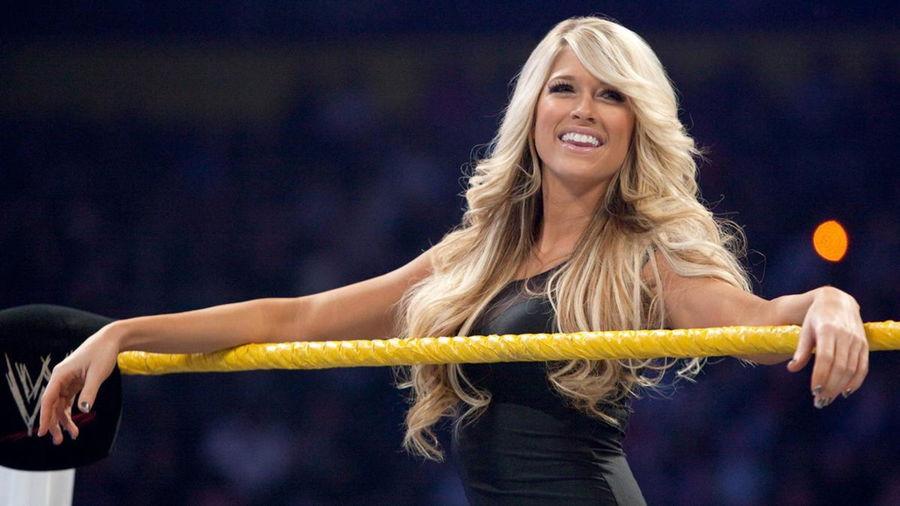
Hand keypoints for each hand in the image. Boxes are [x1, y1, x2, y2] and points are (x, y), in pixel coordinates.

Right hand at [37, 323, 121, 443]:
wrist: (110, 340)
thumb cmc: (102, 354)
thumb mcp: (97, 374)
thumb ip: (89, 391)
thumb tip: (84, 409)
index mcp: (60, 375)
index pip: (48, 399)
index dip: (44, 416)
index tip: (42, 432)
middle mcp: (60, 378)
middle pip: (52, 405)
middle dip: (54, 423)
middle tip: (58, 441)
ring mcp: (67, 381)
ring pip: (60, 405)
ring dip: (64, 421)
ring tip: (73, 436)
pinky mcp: (75, 383)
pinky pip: (68, 401)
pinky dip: (71, 413)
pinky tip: (74, 424)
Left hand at [786, 286, 867, 407]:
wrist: (837, 302)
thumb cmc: (815, 318)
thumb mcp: (804, 330)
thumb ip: (800, 350)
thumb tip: (792, 369)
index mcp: (827, 330)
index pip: (826, 357)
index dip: (821, 375)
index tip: (814, 390)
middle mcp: (845, 335)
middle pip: (840, 366)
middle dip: (830, 386)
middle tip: (819, 400)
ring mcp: (856, 340)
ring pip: (851, 369)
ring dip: (840, 387)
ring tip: (827, 399)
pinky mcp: (864, 345)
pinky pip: (863, 367)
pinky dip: (856, 382)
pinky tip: (845, 392)